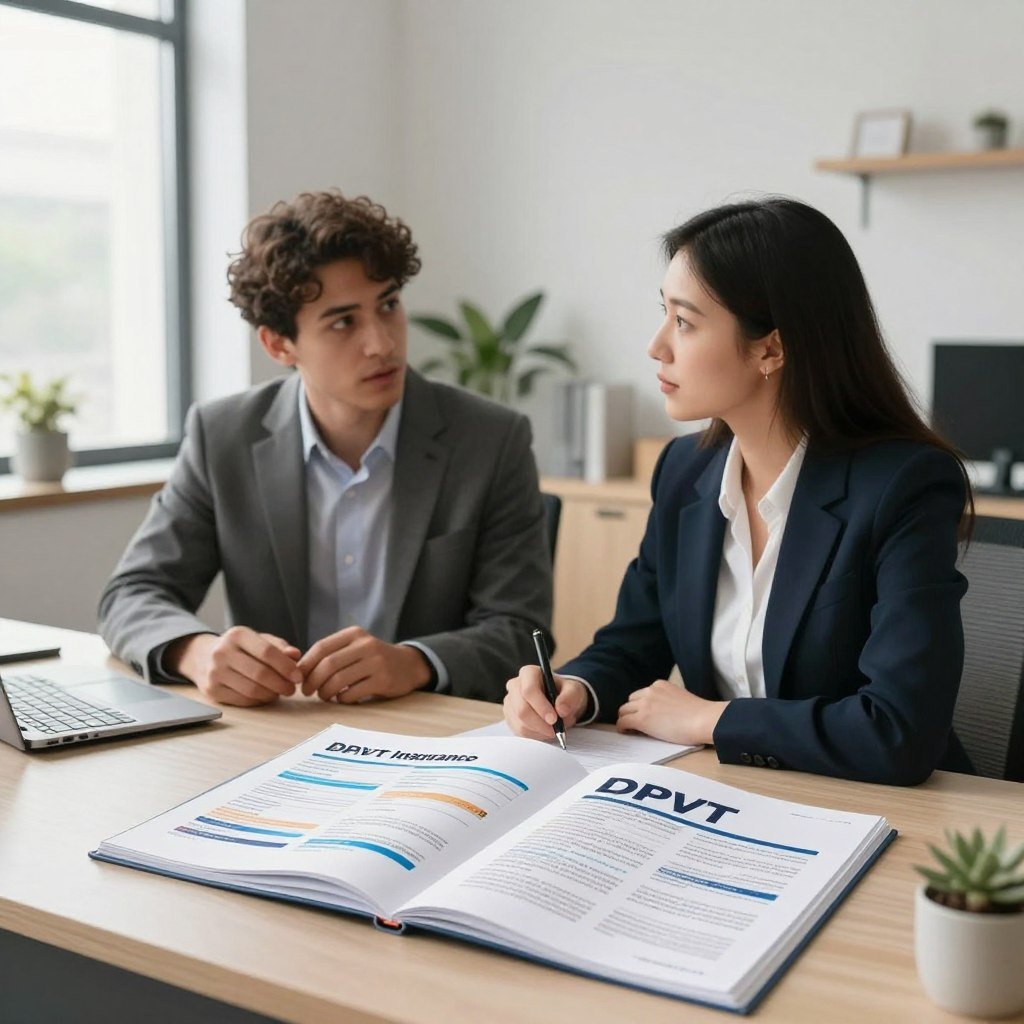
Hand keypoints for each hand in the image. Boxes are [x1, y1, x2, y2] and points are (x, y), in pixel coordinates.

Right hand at [167, 627, 301, 706]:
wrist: (202, 656)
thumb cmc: (239, 648)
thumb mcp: (258, 640)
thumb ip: (278, 646)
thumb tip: (295, 655)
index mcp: (237, 635)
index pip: (267, 652)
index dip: (286, 666)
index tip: (298, 676)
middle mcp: (222, 652)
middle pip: (260, 673)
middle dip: (281, 684)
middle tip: (292, 689)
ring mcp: (214, 673)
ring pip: (252, 689)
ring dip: (272, 694)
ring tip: (280, 692)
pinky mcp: (211, 690)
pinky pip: (242, 700)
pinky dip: (258, 700)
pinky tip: (265, 696)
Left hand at [298, 627, 431, 702]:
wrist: (408, 665)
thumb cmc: (373, 659)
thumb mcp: (356, 647)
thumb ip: (333, 653)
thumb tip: (299, 670)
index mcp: (355, 634)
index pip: (322, 647)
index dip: (306, 665)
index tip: (298, 678)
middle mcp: (366, 645)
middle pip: (328, 664)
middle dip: (312, 681)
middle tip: (307, 691)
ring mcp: (377, 662)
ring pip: (338, 680)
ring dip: (325, 692)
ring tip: (324, 696)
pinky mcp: (383, 680)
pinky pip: (352, 693)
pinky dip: (342, 699)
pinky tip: (343, 699)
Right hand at [503, 666, 587, 741]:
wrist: (559, 702)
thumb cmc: (564, 693)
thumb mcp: (574, 691)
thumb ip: (570, 697)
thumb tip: (561, 710)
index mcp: (529, 673)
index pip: (529, 690)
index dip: (540, 706)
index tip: (554, 719)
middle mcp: (515, 685)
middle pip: (522, 709)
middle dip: (540, 723)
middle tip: (555, 730)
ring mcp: (510, 701)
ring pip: (520, 722)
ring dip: (538, 731)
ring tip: (552, 729)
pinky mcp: (509, 716)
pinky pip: (518, 731)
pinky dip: (534, 735)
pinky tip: (544, 731)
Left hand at [615, 680, 727, 745]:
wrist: (703, 719)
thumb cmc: (699, 714)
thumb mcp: (679, 698)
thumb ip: (667, 700)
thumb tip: (661, 712)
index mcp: (660, 685)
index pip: (643, 693)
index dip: (641, 705)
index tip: (643, 714)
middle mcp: (650, 691)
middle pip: (631, 700)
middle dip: (632, 710)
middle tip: (635, 722)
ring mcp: (645, 704)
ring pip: (624, 710)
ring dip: (626, 718)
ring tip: (630, 728)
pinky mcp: (642, 719)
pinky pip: (623, 721)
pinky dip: (621, 727)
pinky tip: (625, 732)